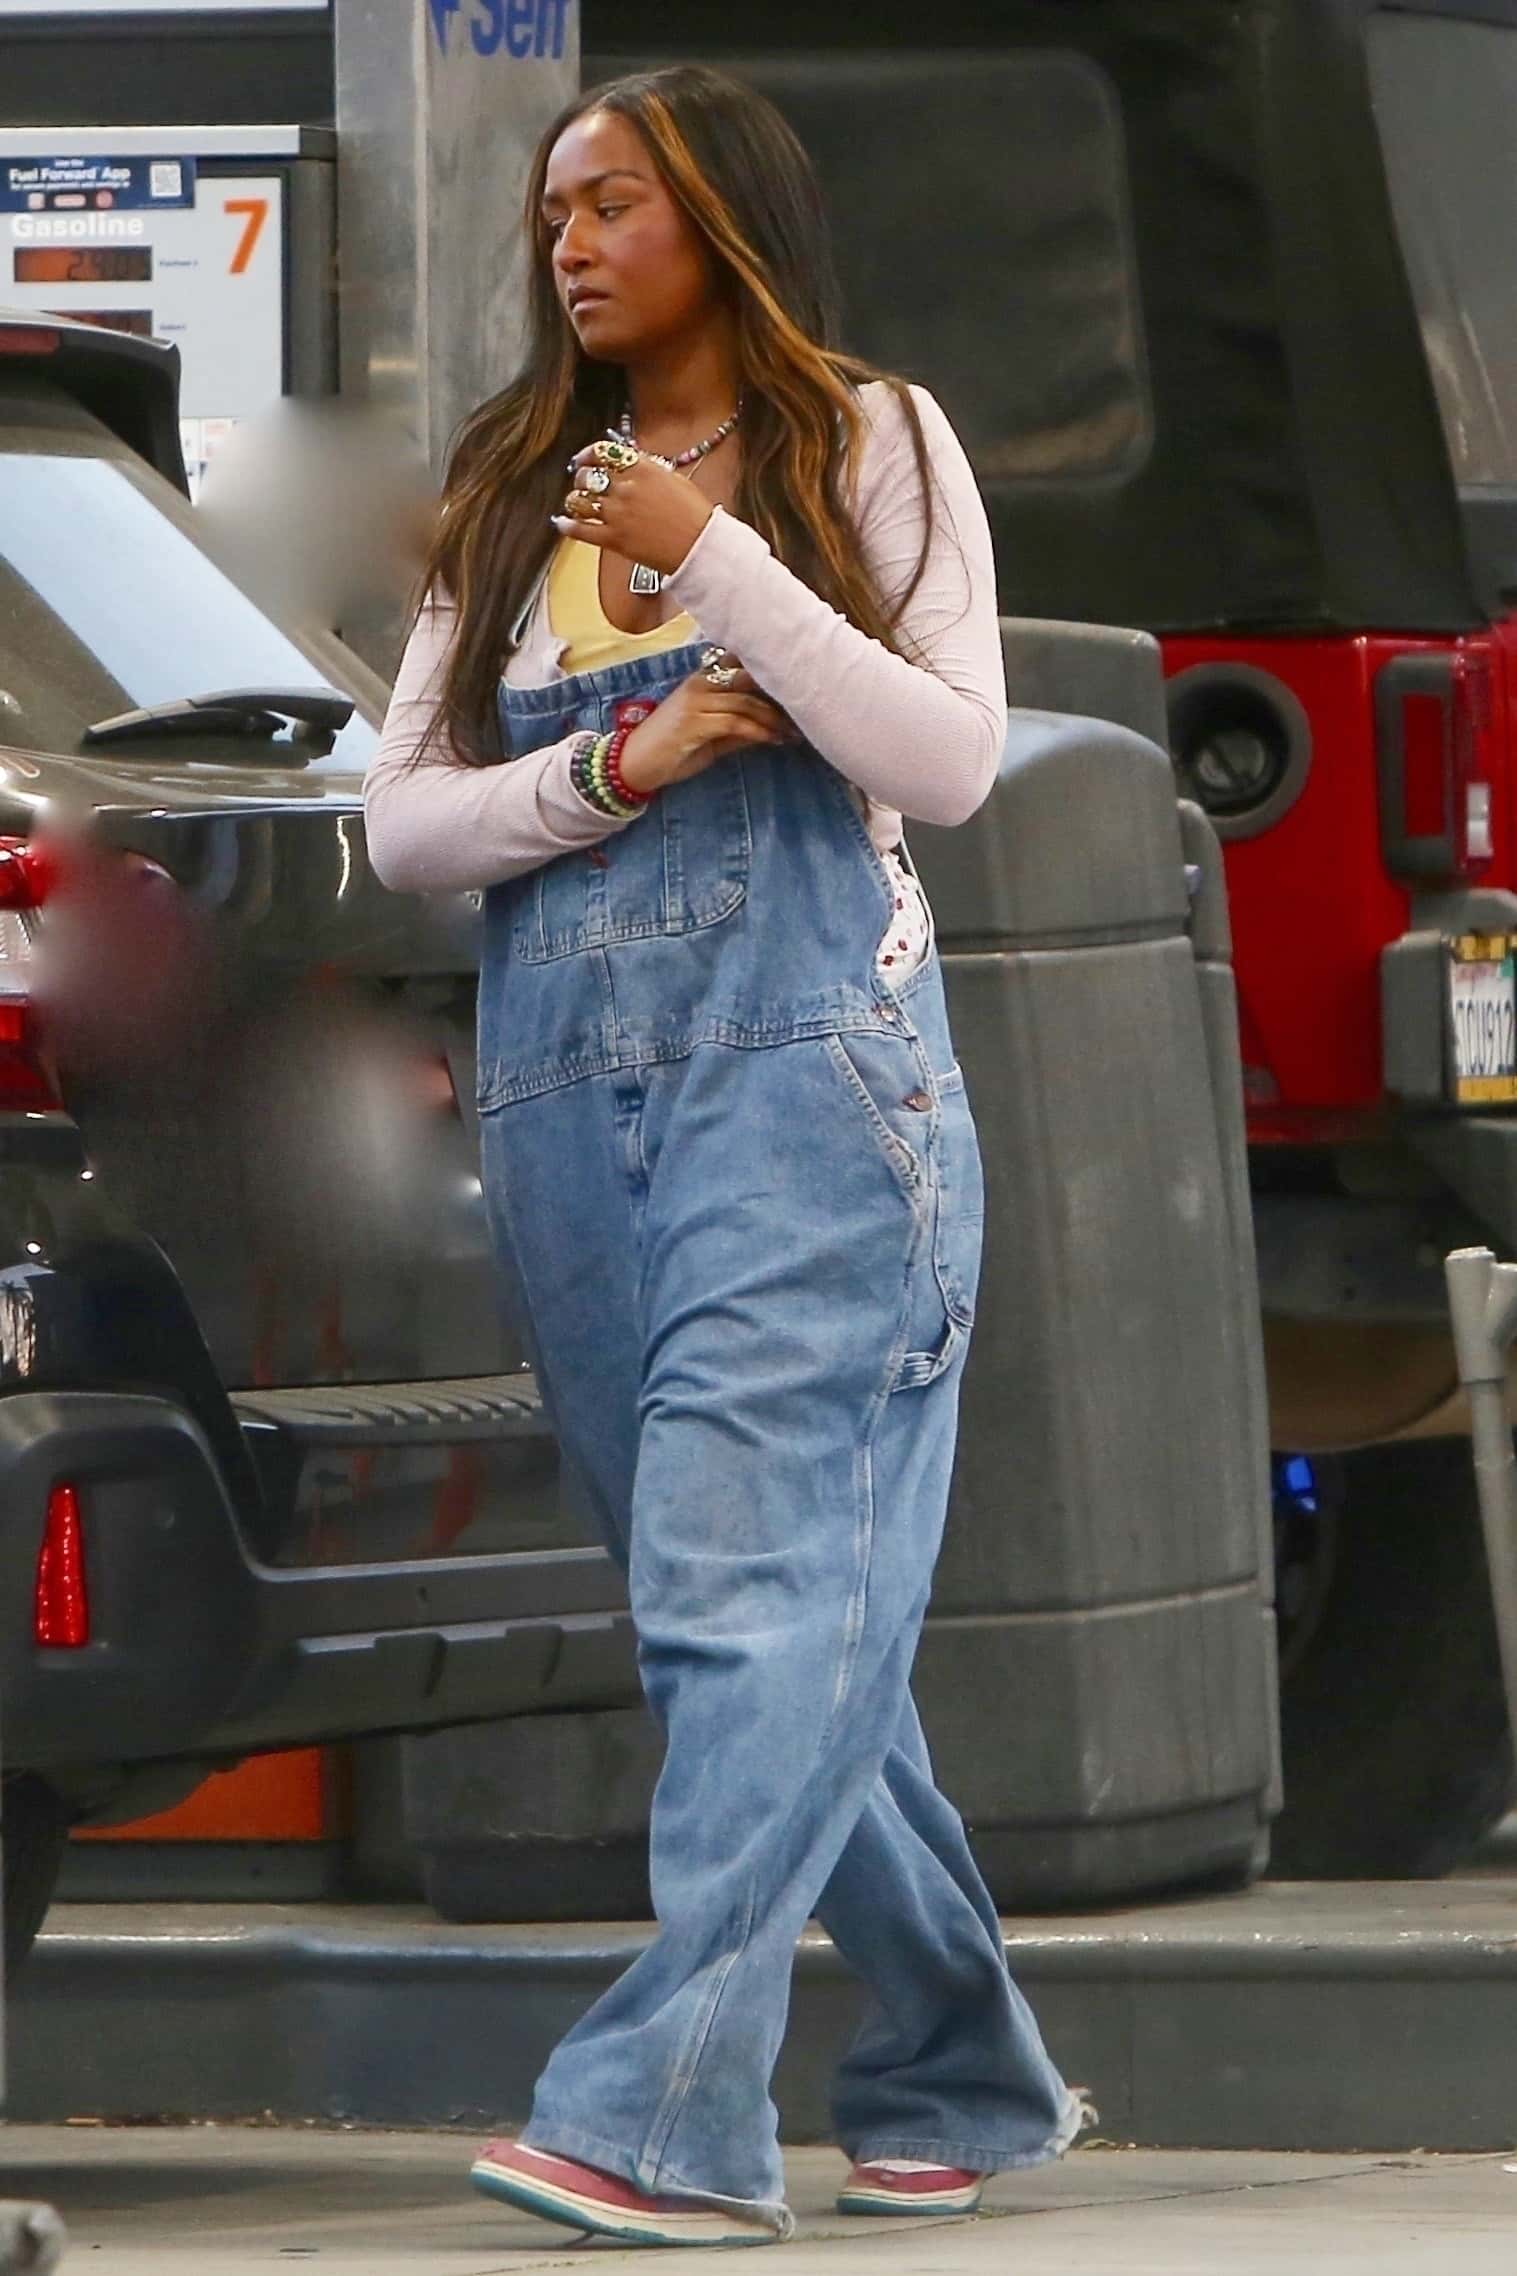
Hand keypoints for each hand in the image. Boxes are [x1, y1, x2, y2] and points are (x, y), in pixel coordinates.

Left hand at [552, 441, 714, 576]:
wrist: (700, 547)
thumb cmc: (695, 516)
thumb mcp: (675, 480)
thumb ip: (649, 470)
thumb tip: (634, 465)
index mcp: (642, 469)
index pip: (603, 452)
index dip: (588, 454)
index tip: (583, 458)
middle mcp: (625, 488)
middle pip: (587, 476)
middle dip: (582, 478)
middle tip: (582, 482)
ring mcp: (617, 514)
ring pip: (580, 500)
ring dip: (575, 500)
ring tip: (576, 502)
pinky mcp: (613, 539)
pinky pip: (580, 530)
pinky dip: (568, 526)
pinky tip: (563, 523)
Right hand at [619, 663, 792, 794]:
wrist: (634, 765)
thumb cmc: (671, 751)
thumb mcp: (711, 738)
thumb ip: (737, 729)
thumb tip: (770, 729)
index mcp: (702, 679)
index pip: (742, 665)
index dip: (770, 675)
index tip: (797, 691)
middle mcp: (699, 683)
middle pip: (749, 680)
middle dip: (779, 696)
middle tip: (803, 714)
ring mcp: (696, 701)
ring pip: (746, 701)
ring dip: (774, 719)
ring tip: (792, 733)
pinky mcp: (695, 722)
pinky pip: (736, 721)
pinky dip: (760, 731)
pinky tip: (774, 741)